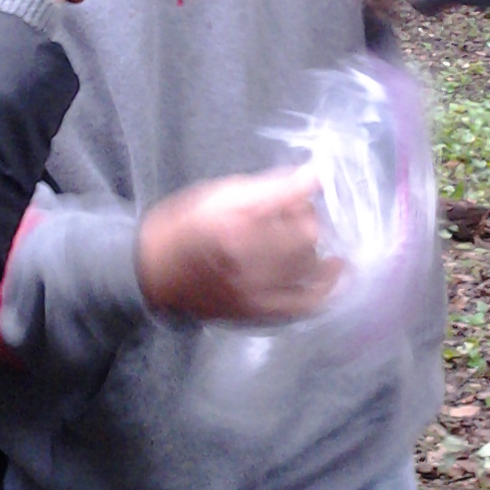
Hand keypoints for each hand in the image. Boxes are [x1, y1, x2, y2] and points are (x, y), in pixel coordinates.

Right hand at [137, 165, 341, 320]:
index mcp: (234, 222)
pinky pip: (306, 303)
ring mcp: (255, 289)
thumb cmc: (182, 226)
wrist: (152, 273)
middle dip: (309, 216)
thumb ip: (268, 187)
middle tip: (296, 211)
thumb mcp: (219, 193)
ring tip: (305, 235)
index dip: (308, 188)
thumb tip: (312, 177)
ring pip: (310, 263)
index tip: (309, 181)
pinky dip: (327, 286)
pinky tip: (337, 270)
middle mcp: (247, 258)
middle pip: (308, 232)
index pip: (294, 200)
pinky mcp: (259, 312)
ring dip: (315, 244)